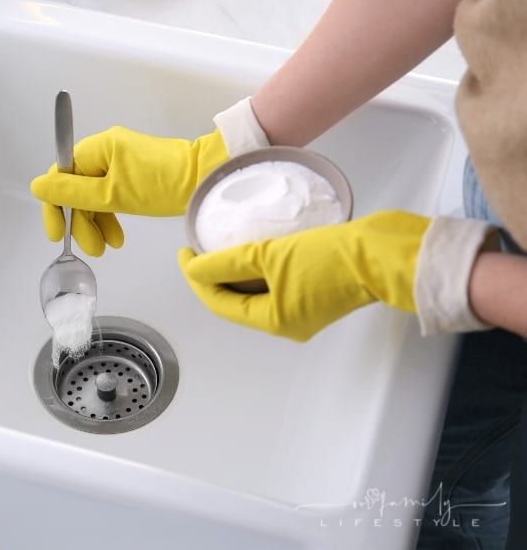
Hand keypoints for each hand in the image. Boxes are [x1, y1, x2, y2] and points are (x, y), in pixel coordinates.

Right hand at [30, 126, 227, 255]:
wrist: (204, 179)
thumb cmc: (162, 184)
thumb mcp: (112, 195)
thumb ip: (73, 193)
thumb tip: (37, 186)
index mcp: (97, 148)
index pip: (60, 176)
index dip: (55, 207)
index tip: (57, 234)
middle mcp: (104, 150)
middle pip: (77, 189)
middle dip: (81, 221)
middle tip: (92, 249)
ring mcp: (119, 162)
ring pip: (93, 196)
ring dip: (96, 223)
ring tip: (108, 247)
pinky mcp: (132, 174)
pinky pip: (110, 196)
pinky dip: (110, 216)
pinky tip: (116, 236)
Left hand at [177, 210, 429, 340]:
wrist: (384, 253)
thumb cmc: (333, 258)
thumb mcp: (271, 255)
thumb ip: (227, 262)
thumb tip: (195, 267)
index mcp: (275, 321)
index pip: (221, 304)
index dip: (197, 279)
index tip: (184, 253)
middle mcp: (288, 322)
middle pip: (237, 302)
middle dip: (214, 278)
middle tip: (197, 250)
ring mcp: (305, 310)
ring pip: (256, 294)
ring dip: (236, 273)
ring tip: (219, 247)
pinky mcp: (318, 293)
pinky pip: (276, 285)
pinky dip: (260, 271)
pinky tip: (253, 249)